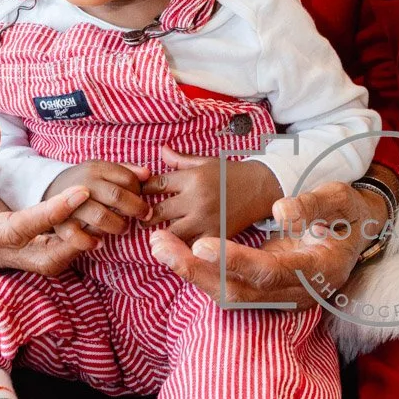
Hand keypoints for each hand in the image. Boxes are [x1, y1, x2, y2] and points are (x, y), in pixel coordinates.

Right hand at [0, 124, 97, 274]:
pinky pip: (45, 254)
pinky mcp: (10, 254)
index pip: (15, 230)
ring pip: (45, 263)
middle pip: (38, 259)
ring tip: (103, 216)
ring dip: (76, 243)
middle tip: (102, 211)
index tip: (81, 192)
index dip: (50, 213)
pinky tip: (89, 220)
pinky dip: (69, 241)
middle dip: (73, 240)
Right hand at [45, 160, 150, 236]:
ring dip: (117, 225)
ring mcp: (71, 204)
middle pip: (117, 196)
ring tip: (124, 228)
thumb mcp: (104, 169)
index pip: (127, 178)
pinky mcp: (61, 224)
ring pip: (100, 216)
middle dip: (136, 208)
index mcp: (97, 168)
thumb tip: (148, 175)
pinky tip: (100, 243)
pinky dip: (90, 242)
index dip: (140, 191)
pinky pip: (77, 236)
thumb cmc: (88, 180)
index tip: (145, 200)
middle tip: (144, 216)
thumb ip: (127, 171)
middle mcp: (85, 184)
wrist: (53, 188)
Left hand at [144, 148, 278, 241]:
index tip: (137, 194)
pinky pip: (191, 247)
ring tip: (154, 233)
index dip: (143, 190)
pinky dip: (181, 248)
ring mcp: (205, 220)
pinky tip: (175, 246)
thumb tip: (160, 151)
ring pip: (171, 233)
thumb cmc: (231, 173)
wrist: (260, 188)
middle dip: (145, 215)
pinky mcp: (215, 236)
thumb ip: (181, 160)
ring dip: (161, 234)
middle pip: (158, 212)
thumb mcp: (207, 162)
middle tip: (140, 217)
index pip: (157, 184)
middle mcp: (197, 199)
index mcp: (193, 178)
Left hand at [150, 179, 384, 308]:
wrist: (358, 234)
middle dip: (198, 271)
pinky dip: (202, 272)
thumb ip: (314, 204)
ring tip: (159, 246)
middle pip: (240, 293)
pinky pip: (229, 287)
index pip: (269, 272)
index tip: (203, 243)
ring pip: (229, 295)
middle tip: (161, 245)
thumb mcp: (341, 199)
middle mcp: (294, 293)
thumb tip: (281, 209)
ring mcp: (278, 296)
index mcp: (316, 270)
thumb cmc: (349, 213)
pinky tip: (177, 252)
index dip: (236, 260)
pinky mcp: (265, 290)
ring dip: (192, 273)